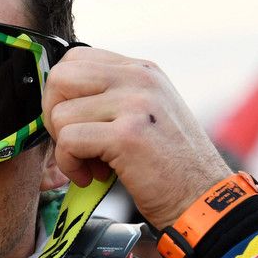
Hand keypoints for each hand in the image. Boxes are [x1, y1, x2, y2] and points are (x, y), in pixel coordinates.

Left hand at [42, 46, 230, 229]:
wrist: (203, 198)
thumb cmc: (170, 166)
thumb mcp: (146, 114)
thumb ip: (111, 98)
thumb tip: (59, 101)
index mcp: (141, 70)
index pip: (75, 59)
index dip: (63, 96)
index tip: (76, 125)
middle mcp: (138, 78)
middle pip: (60, 77)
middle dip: (53, 115)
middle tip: (74, 144)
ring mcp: (134, 103)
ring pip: (60, 113)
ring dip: (64, 148)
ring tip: (92, 165)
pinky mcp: (127, 135)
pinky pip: (68, 141)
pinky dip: (70, 166)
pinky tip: (92, 177)